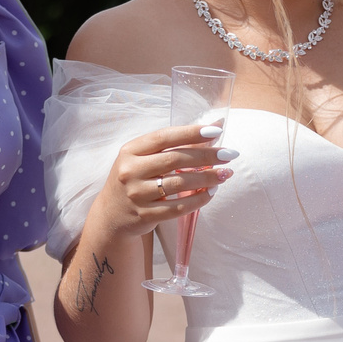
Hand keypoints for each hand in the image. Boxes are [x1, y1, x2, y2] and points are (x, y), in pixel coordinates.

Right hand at [91, 123, 233, 241]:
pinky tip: (212, 193)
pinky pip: (178, 208)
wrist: (112, 214)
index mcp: (130, 150)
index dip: (191, 133)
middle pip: (175, 160)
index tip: (217, 131)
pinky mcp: (144, 215)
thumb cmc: (136, 179)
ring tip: (225, 174)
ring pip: (179, 184)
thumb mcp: (145, 158)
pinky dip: (198, 199)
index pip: (164, 137)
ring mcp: (136, 194)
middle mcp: (130, 171)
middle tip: (230, 154)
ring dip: (207, 178)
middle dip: (207, 156)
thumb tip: (215, 126)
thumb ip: (175, 144)